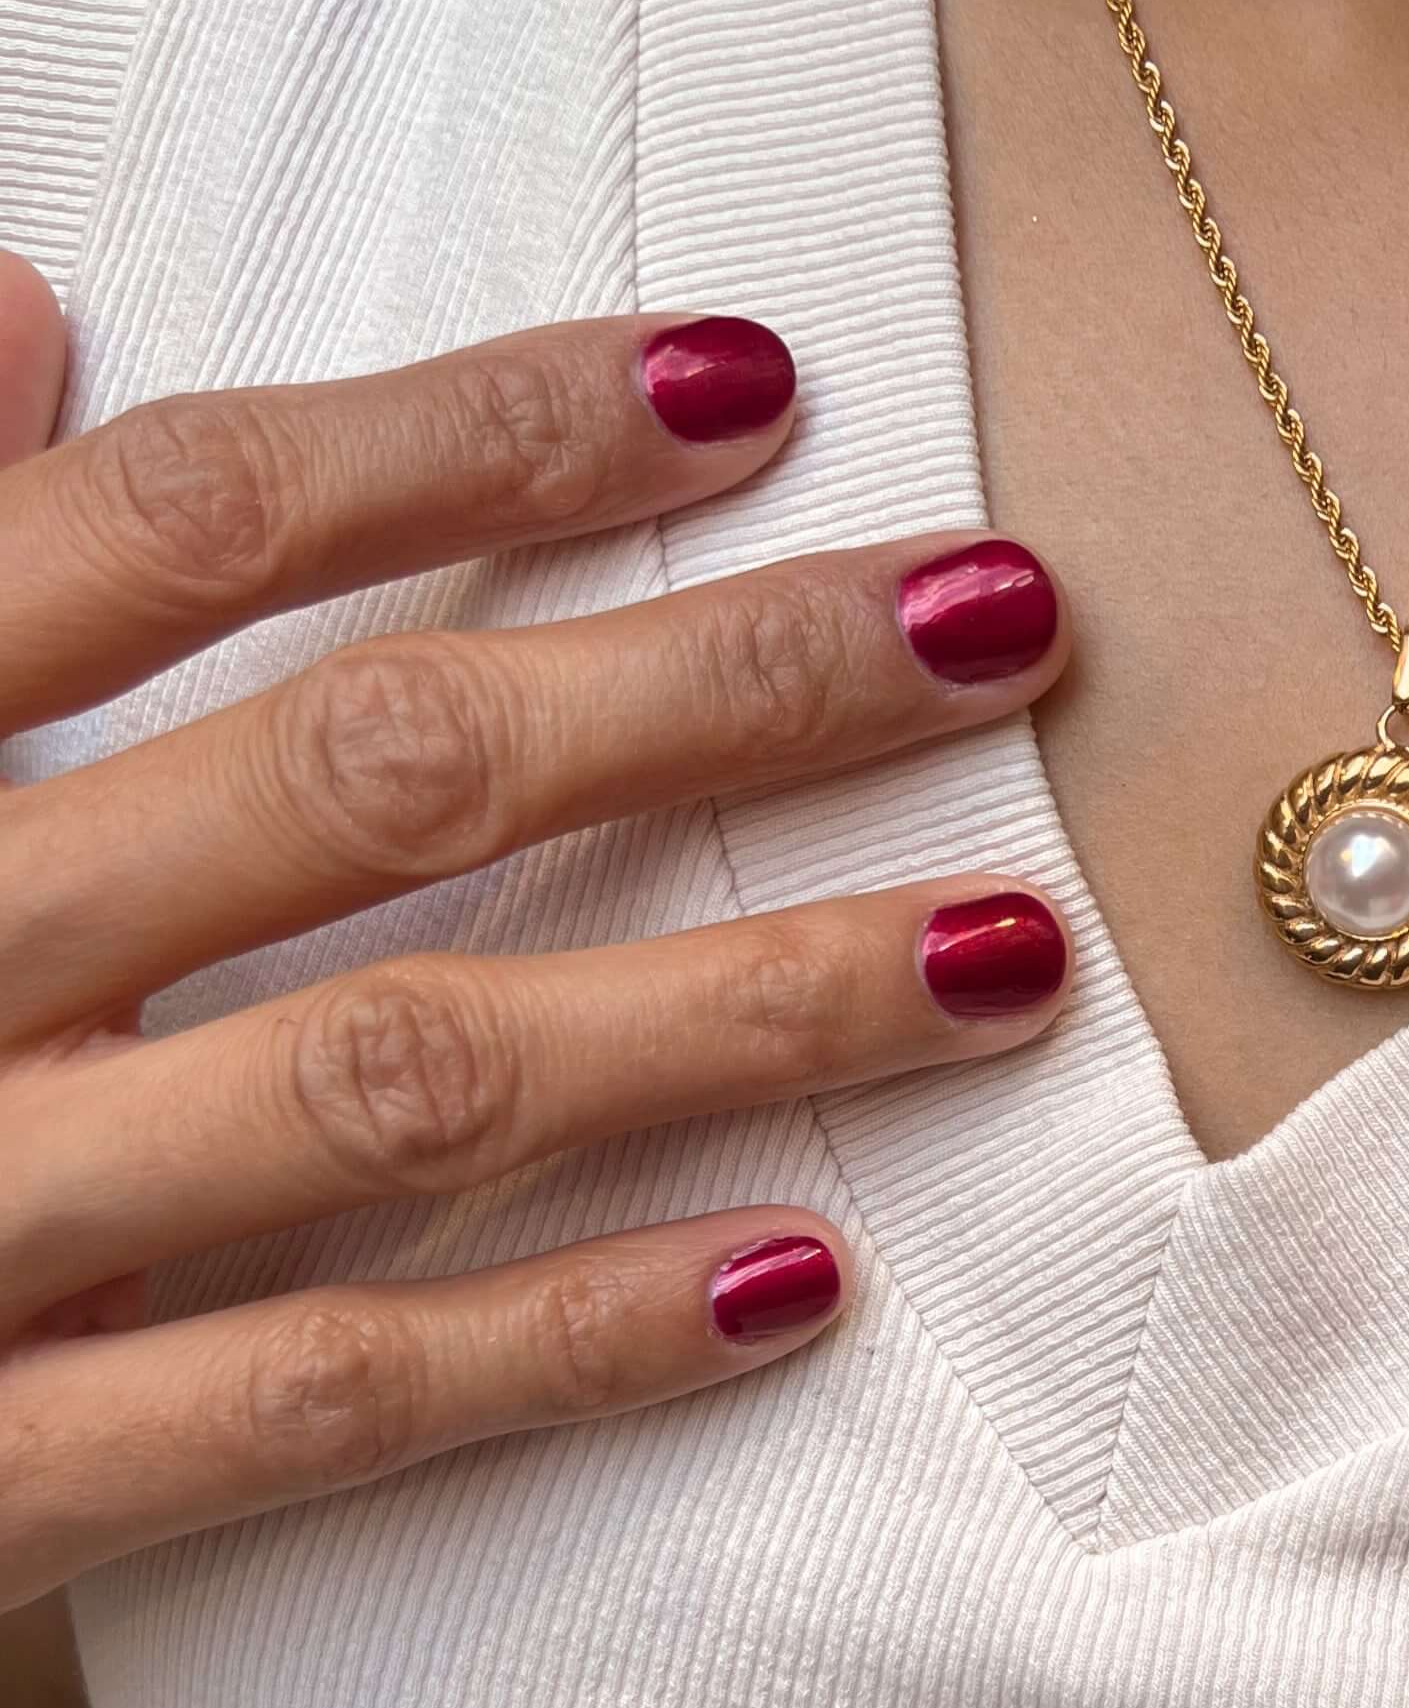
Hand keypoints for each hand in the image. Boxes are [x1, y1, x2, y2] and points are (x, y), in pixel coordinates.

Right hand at [0, 251, 1075, 1610]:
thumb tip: (15, 307)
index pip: (183, 519)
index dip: (481, 431)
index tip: (754, 375)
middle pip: (375, 770)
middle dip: (720, 685)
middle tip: (1011, 619)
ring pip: (405, 1074)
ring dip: (736, 1005)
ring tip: (1006, 957)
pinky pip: (301, 1400)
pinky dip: (557, 1342)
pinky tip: (797, 1282)